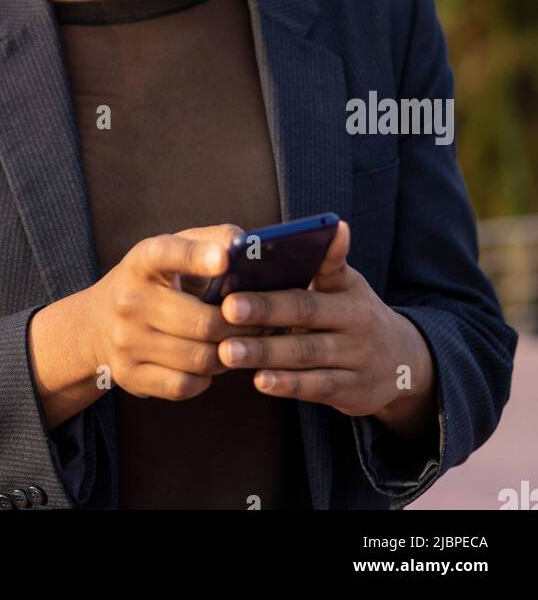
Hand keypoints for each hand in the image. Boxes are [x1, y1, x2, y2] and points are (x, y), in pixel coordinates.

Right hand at [83, 223, 268, 401]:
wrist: (97, 323)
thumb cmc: (154, 281)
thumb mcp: (173, 250)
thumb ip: (211, 240)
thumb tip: (246, 245)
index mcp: (141, 261)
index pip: (167, 254)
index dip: (197, 257)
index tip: (225, 259)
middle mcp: (128, 300)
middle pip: (202, 323)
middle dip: (239, 325)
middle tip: (260, 323)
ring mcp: (126, 341)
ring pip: (199, 358)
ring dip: (228, 354)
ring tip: (239, 343)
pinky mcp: (129, 376)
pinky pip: (184, 385)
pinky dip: (206, 378)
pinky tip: (209, 363)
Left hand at [216, 220, 436, 434]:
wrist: (403, 363)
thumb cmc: (354, 315)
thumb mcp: (346, 286)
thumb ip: (320, 265)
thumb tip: (288, 238)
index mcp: (349, 287)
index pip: (327, 267)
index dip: (309, 256)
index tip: (260, 255)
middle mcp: (357, 320)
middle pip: (306, 311)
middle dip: (265, 309)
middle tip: (227, 308)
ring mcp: (357, 357)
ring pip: (307, 352)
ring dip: (265, 352)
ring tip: (228, 350)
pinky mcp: (354, 390)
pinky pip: (317, 386)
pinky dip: (288, 384)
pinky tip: (260, 380)